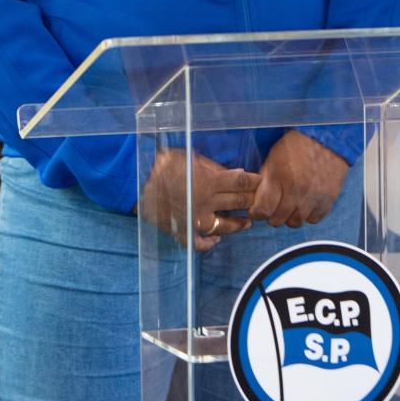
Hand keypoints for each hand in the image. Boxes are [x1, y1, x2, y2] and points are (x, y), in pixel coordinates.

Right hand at [140, 148, 260, 251]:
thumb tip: (234, 173)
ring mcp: (195, 220)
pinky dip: (210, 243)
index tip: (264, 181)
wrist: (135, 180)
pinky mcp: (182, 231)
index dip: (255, 182)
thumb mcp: (190, 157)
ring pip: (225, 226)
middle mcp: (205, 203)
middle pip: (237, 202)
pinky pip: (200, 243)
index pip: (240, 183)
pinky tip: (217, 240)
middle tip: (263, 200)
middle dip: (253, 200)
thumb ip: (213, 167)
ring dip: (239, 224)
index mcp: (208, 181)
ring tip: (248, 222)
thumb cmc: (162, 163)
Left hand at [249, 131, 348, 227]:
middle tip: (272, 207)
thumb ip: (265, 179)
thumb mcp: (273, 157)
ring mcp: (314, 197)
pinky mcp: (328, 200)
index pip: (263, 210)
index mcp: (280, 177)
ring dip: (289, 216)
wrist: (326, 138)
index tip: (257, 210)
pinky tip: (304, 204)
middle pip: (278, 220)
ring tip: (288, 205)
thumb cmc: (296, 145)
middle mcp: (297, 190)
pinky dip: (307, 215)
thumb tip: (256, 199)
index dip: (256, 212)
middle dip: (271, 215)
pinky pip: (313, 220)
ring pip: (295, 222)